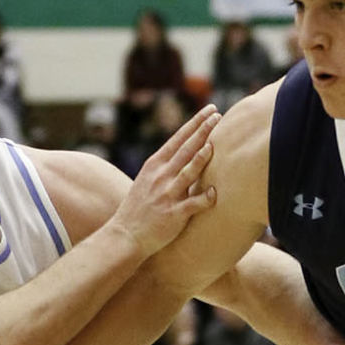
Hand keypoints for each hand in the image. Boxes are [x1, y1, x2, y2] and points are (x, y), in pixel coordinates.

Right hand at [112, 104, 218, 259]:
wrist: (126, 234)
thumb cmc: (140, 207)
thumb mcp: (149, 179)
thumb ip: (166, 166)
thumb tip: (185, 153)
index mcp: (156, 164)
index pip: (179, 138)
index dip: (196, 123)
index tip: (210, 110)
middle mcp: (161, 176)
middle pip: (186, 149)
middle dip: (203, 130)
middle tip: (218, 116)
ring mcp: (167, 194)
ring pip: (189, 172)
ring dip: (202, 157)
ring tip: (215, 144)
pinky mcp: (173, 214)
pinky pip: (192, 204)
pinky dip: (204, 198)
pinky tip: (214, 193)